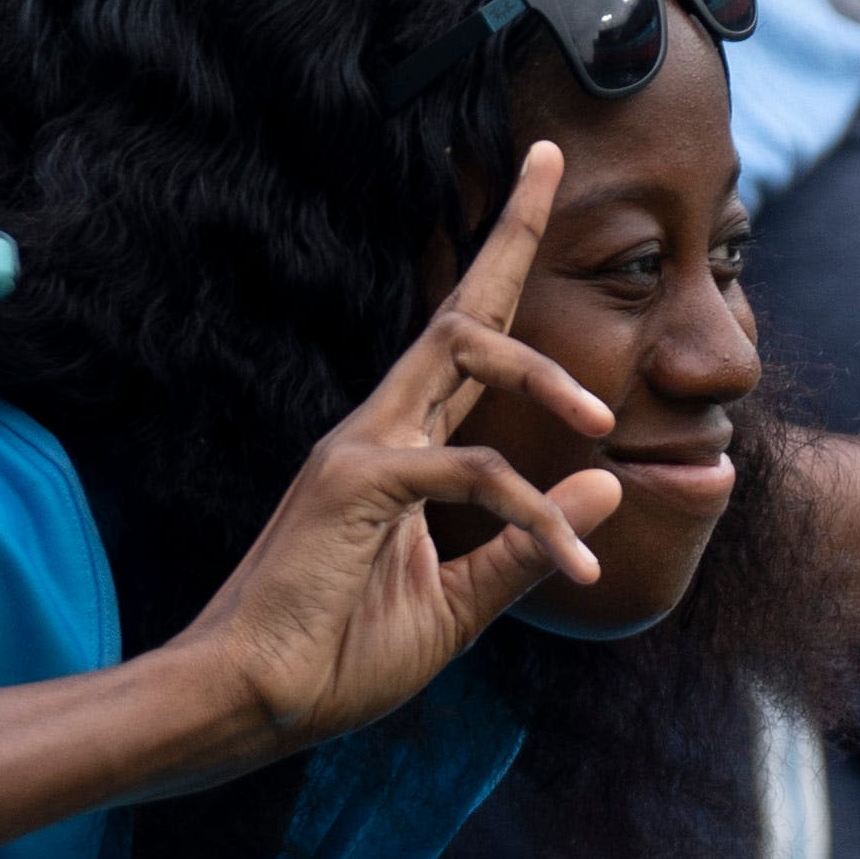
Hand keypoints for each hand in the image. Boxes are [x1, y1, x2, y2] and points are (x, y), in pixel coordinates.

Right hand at [167, 144, 620, 757]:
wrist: (253, 703)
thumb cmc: (336, 658)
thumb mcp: (455, 607)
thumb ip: (524, 547)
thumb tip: (605, 482)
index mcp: (398, 449)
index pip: (461, 344)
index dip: (499, 264)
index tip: (534, 184)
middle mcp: (377, 429)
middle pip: (456, 308)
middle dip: (508, 230)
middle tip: (547, 154)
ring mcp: (360, 447)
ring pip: (464, 354)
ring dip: (546, 376)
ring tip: (607, 421)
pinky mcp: (355, 483)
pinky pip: (467, 469)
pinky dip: (529, 510)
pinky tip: (571, 562)